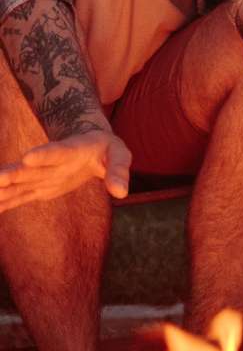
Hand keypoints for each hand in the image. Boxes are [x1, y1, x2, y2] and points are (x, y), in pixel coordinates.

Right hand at [0, 126, 131, 212]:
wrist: (89, 146)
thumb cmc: (106, 150)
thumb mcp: (120, 155)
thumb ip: (119, 171)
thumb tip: (122, 192)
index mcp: (72, 151)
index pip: (57, 152)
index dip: (44, 155)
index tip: (28, 157)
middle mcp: (51, 165)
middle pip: (30, 170)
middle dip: (12, 175)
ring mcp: (42, 177)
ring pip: (19, 184)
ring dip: (3, 190)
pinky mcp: (38, 189)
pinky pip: (18, 198)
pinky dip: (4, 204)